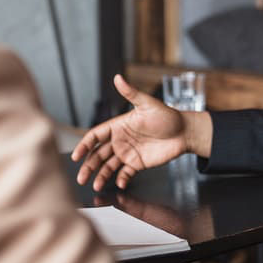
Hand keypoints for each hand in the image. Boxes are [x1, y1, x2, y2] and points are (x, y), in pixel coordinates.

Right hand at [71, 74, 189, 189]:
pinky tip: (120, 183)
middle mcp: (120, 141)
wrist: (185, 132)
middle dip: (88, 166)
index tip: (76, 156)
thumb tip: (118, 77)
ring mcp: (128, 153)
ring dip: (100, 176)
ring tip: (95, 185)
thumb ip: (131, 93)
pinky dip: (121, 179)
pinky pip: (125, 174)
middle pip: (98, 155)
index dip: (84, 145)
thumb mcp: (148, 104)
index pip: (95, 136)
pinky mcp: (138, 164)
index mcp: (118, 126)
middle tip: (81, 178)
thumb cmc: (167, 116)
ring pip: (108, 167)